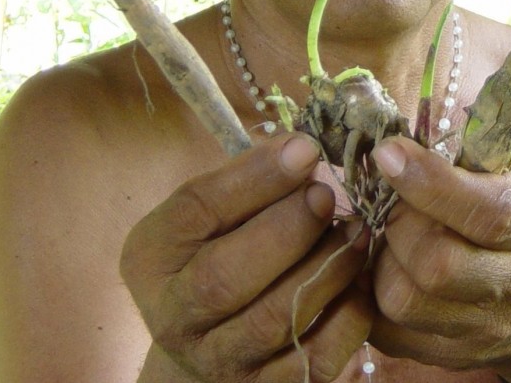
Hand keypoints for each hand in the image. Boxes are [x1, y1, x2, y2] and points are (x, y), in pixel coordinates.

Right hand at [121, 133, 372, 382]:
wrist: (208, 343)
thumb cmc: (216, 255)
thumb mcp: (209, 217)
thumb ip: (246, 184)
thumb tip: (305, 152)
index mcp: (152, 257)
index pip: (197, 210)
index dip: (255, 178)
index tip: (305, 149)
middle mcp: (174, 316)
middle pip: (225, 276)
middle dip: (287, 228)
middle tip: (327, 195)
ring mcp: (218, 361)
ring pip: (275, 318)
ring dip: (326, 267)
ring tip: (355, 232)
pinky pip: (315, 356)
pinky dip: (347, 313)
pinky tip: (358, 279)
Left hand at [368, 136, 510, 382]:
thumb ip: (475, 164)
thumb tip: (401, 143)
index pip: (488, 212)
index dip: (430, 182)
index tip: (388, 152)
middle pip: (438, 264)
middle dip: (398, 222)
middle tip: (392, 201)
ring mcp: (487, 330)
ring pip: (404, 301)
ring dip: (381, 260)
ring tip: (389, 236)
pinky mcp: (454, 355)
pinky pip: (389, 332)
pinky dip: (370, 295)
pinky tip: (382, 266)